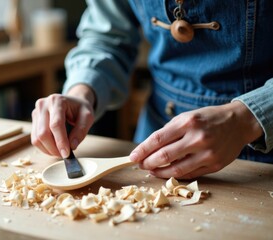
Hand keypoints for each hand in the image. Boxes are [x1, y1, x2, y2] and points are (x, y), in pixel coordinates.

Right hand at [31, 85, 94, 157]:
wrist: (72, 102)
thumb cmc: (80, 108)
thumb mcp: (88, 116)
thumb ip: (81, 130)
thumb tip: (72, 146)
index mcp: (57, 101)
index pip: (56, 124)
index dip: (60, 141)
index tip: (66, 153)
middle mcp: (43, 105)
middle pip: (43, 133)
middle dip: (54, 148)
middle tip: (64, 155)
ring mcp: (36, 112)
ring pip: (37, 138)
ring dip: (48, 149)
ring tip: (60, 152)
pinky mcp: (34, 120)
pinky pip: (34, 138)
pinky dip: (44, 147)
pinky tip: (53, 148)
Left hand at [129, 101, 262, 178]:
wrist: (238, 122)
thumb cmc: (207, 119)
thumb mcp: (186, 117)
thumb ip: (168, 132)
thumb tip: (147, 148)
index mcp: (187, 122)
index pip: (157, 139)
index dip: (142, 150)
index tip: (132, 157)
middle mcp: (197, 138)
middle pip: (164, 156)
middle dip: (148, 162)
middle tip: (140, 164)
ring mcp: (207, 153)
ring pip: (177, 169)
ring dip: (160, 172)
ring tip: (151, 170)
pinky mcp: (215, 165)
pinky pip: (190, 174)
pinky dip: (175, 174)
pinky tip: (167, 172)